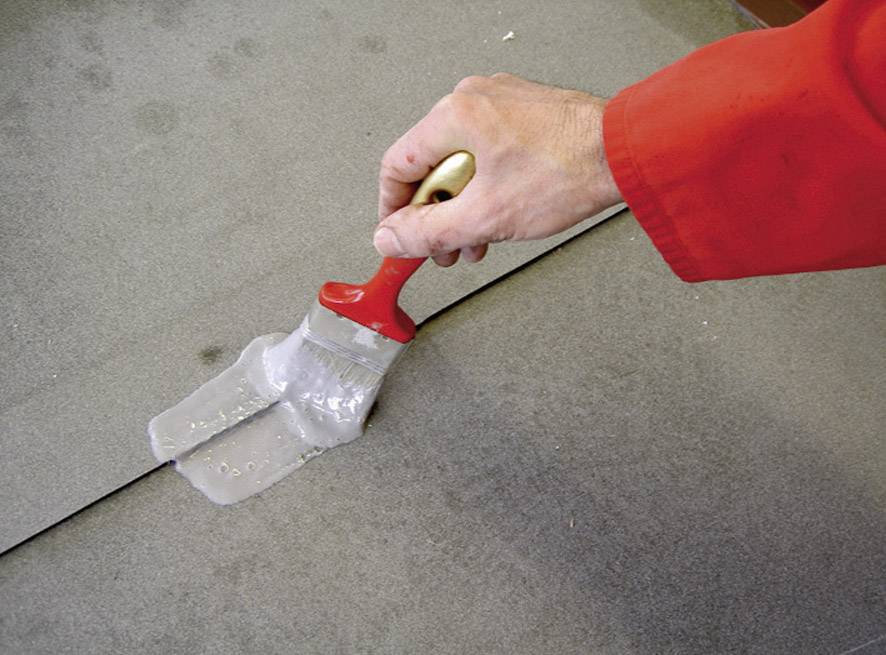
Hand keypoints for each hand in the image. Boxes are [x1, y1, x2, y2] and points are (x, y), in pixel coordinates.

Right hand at [375, 73, 621, 265]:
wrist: (628, 153)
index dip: (393, 210)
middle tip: (445, 247)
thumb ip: (429, 232)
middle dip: (436, 216)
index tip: (399, 236)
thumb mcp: (485, 216)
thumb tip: (391, 238)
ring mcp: (501, 102)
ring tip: (479, 238)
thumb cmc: (570, 170)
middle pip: (429, 166)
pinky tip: (502, 212)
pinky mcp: (524, 112)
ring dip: (463, 207)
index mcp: (455, 116)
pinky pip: (487, 152)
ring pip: (460, 162)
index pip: (397, 166)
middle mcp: (474, 99)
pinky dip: (486, 186)